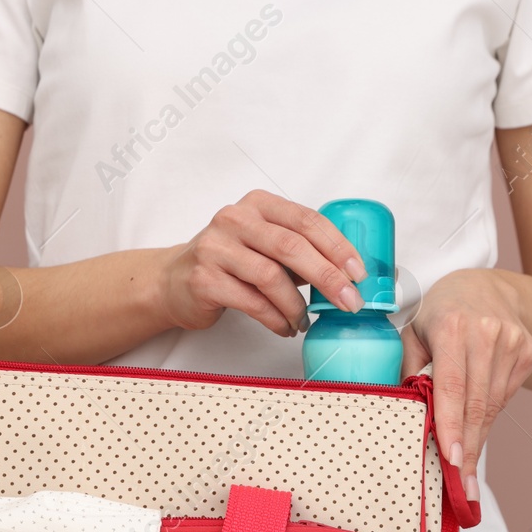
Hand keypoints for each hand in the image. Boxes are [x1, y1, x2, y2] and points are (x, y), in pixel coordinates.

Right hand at [158, 190, 367, 336]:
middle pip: (292, 247)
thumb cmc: (229, 263)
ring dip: (297, 305)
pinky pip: (252, 302)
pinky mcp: (204, 279)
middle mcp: (235, 219)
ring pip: (271, 277)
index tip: (358, 273)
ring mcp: (216, 248)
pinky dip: (275, 319)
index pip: (307, 221)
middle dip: (327, 277)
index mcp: (258, 204)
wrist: (173, 281)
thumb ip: (299, 250)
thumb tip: (346, 275)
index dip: (337, 247)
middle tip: (349, 301)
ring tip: (304, 321)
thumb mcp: (264, 244)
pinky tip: (285, 327)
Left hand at [402, 269, 531, 501]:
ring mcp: (514, 343)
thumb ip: (408, 370)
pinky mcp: (529, 353)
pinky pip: (504, 397)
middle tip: (461, 489)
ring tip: (464, 473)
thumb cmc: (440, 313)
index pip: (453, 386)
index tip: (451, 460)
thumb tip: (404, 414)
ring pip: (493, 406)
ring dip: (477, 441)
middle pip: (477, 404)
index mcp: (455, 326)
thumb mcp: (413, 332)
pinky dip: (487, 417)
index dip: (452, 425)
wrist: (487, 286)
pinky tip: (475, 430)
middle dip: (468, 450)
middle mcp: (489, 333)